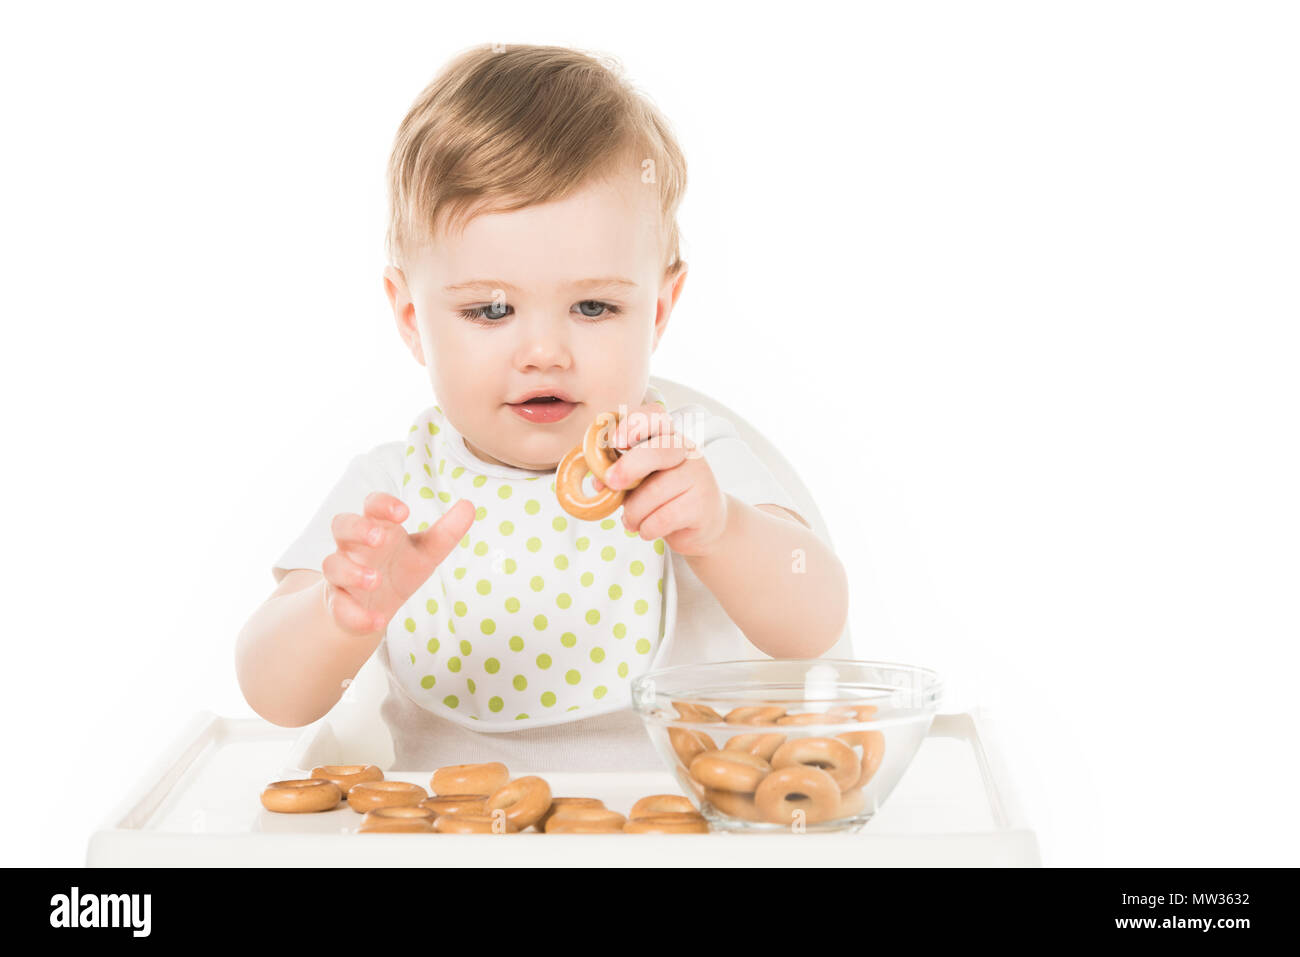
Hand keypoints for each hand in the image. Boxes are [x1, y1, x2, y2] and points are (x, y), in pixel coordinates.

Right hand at [322, 493, 475, 636]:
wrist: (374, 607)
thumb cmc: (399, 569)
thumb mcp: (426, 552)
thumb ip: (447, 532)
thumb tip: (469, 505)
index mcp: (377, 527)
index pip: (372, 505)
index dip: (383, 504)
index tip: (405, 512)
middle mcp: (353, 547)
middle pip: (341, 525)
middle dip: (358, 529)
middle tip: (379, 539)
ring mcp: (342, 575)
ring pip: (333, 565)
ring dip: (352, 572)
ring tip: (376, 580)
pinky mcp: (338, 603)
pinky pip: (339, 607)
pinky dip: (356, 615)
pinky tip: (378, 622)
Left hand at [592, 403, 727, 556]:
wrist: (703, 523)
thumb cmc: (664, 496)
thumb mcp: (639, 479)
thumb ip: (619, 474)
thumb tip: (598, 481)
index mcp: (667, 436)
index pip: (655, 415)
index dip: (633, 424)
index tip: (615, 442)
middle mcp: (686, 451)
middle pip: (658, 451)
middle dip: (628, 468)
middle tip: (611, 484)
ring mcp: (698, 476)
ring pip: (654, 493)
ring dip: (633, 513)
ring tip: (632, 521)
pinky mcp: (702, 505)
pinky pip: (663, 518)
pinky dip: (646, 529)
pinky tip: (647, 529)